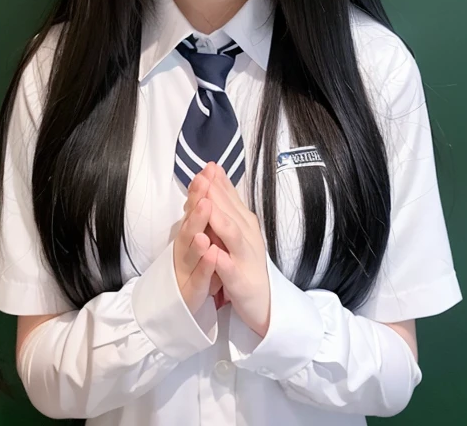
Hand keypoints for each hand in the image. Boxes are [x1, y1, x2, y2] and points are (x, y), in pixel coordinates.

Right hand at [173, 167, 220, 315]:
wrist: (182, 304)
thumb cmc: (193, 266)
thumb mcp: (197, 237)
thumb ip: (199, 214)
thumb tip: (205, 183)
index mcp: (189, 233)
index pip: (194, 207)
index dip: (200, 188)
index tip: (208, 169)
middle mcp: (185, 246)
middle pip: (190, 220)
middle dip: (197, 200)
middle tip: (203, 182)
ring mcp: (186, 267)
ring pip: (191, 245)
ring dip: (198, 226)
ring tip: (205, 209)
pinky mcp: (191, 288)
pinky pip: (199, 275)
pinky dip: (205, 263)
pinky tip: (211, 253)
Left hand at [185, 162, 270, 337]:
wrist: (263, 301)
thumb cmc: (246, 262)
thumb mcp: (238, 229)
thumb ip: (228, 205)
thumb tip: (217, 176)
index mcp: (244, 222)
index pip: (230, 197)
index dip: (218, 181)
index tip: (207, 165)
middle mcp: (247, 235)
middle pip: (230, 210)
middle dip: (216, 193)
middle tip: (203, 176)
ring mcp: (244, 257)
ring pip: (231, 235)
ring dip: (219, 219)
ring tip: (206, 206)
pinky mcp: (240, 280)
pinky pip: (228, 268)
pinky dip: (220, 259)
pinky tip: (211, 251)